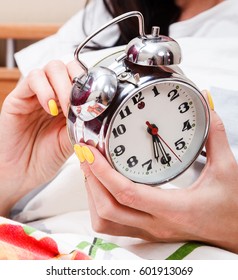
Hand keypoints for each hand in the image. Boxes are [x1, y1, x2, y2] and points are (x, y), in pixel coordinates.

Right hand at [0, 60, 82, 215]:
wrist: (22, 172)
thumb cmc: (46, 157)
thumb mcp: (72, 140)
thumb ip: (83, 124)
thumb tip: (100, 113)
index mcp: (69, 103)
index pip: (81, 78)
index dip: (90, 84)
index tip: (95, 101)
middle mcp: (54, 94)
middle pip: (68, 67)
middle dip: (77, 83)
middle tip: (79, 105)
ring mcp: (37, 94)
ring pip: (52, 68)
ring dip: (63, 86)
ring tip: (65, 108)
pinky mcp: (19, 97)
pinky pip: (32, 79)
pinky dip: (45, 90)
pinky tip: (50, 108)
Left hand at [78, 106, 237, 252]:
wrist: (235, 234)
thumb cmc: (231, 207)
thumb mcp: (226, 170)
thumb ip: (215, 135)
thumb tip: (208, 105)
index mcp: (175, 208)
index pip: (127, 193)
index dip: (103, 172)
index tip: (90, 151)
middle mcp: (157, 223)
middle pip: (107, 210)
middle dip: (90, 180)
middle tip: (85, 154)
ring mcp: (150, 231)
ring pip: (106, 221)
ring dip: (93, 195)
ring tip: (91, 169)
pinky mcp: (148, 231)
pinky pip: (113, 225)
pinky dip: (101, 206)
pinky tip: (103, 187)